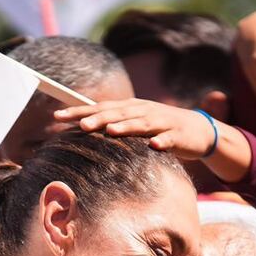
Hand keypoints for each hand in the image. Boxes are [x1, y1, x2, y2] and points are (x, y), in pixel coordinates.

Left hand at [53, 99, 217, 159]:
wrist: (198, 130)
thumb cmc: (160, 128)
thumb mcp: (134, 122)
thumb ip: (112, 123)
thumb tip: (81, 126)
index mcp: (130, 108)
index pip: (100, 108)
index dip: (79, 111)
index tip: (57, 116)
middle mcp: (143, 111)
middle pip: (117, 114)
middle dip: (98, 118)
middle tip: (80, 125)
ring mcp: (160, 122)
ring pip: (141, 124)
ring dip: (126, 126)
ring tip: (111, 131)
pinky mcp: (176, 135)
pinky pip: (168, 139)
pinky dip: (161, 142)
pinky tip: (153, 147)